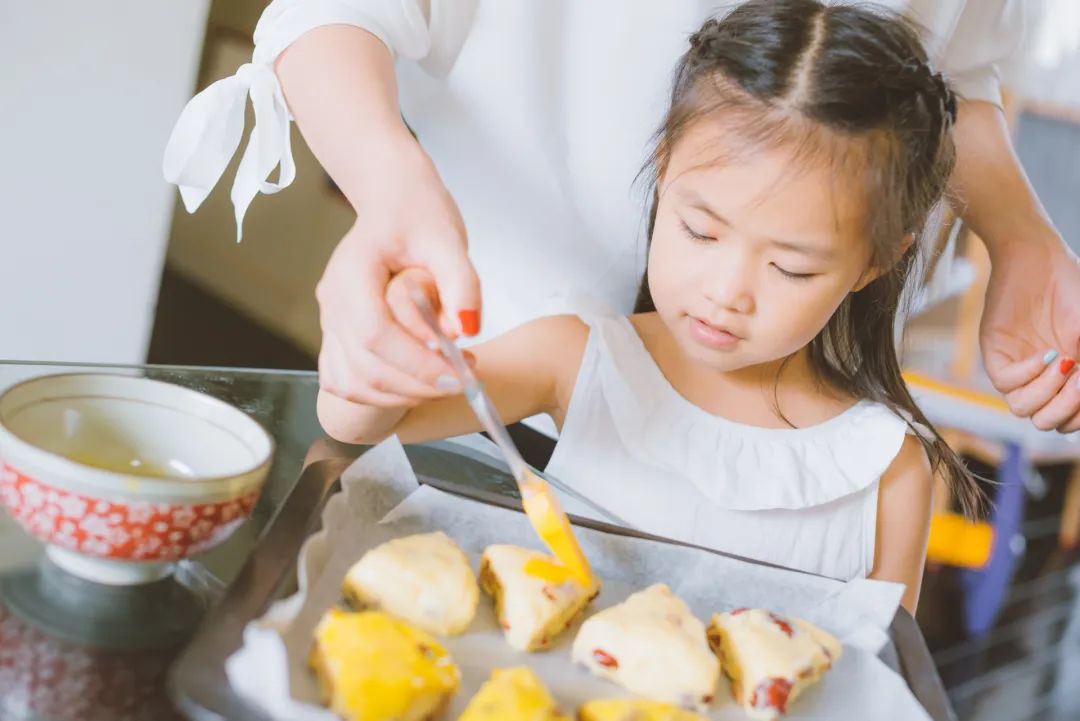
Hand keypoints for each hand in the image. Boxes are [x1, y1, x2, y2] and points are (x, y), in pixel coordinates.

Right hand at [316, 140, 481, 405]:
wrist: (392, 200)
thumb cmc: (417, 214)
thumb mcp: (448, 239)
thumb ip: (461, 283)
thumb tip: (467, 330)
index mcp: (352, 274)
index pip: (376, 334)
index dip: (417, 363)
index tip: (460, 372)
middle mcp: (331, 302)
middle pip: (365, 366)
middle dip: (419, 384)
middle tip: (465, 378)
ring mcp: (329, 322)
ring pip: (354, 382)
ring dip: (402, 395)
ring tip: (446, 378)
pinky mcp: (336, 335)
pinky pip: (346, 380)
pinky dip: (380, 394)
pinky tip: (416, 383)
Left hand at [981, 235, 1079, 432]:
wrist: (1041, 258)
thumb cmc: (1073, 290)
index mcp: (1066, 378)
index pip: (1068, 422)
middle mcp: (1041, 378)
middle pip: (1046, 422)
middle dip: (1067, 407)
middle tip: (1079, 377)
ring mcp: (1018, 367)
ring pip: (1021, 409)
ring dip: (1048, 392)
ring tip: (1063, 362)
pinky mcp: (995, 352)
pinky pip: (1004, 382)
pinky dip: (1027, 374)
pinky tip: (1044, 353)